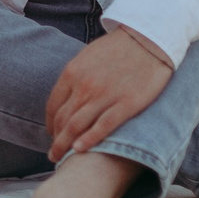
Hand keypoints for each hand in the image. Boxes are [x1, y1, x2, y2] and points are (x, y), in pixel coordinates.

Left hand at [44, 28, 172, 161]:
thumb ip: (76, 76)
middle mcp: (84, 86)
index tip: (52, 134)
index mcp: (72, 73)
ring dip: (66, 145)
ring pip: (77, 126)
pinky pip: (103, 126)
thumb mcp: (87, 57)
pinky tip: (81, 151)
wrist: (148, 39)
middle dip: (56, 139)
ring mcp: (104, 96)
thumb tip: (67, 95)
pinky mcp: (126, 104)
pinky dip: (89, 140)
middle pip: (63, 120)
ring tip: (62, 158)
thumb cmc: (118, 48)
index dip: (50, 124)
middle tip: (54, 153)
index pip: (53, 106)